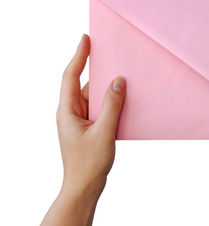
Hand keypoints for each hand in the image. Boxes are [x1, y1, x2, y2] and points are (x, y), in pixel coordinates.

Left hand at [38, 34, 125, 225]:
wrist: (84, 187)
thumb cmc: (89, 163)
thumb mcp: (103, 132)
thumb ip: (112, 105)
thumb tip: (119, 81)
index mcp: (67, 111)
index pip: (70, 76)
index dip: (78, 56)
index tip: (86, 39)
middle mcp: (71, 112)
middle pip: (83, 83)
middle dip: (96, 68)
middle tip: (110, 51)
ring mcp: (80, 120)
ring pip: (93, 95)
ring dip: (106, 87)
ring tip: (123, 75)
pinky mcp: (89, 126)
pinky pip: (99, 107)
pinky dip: (110, 101)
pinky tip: (123, 99)